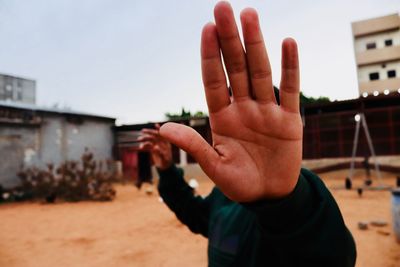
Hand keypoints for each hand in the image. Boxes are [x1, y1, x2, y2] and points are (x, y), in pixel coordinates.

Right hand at [138, 124, 172, 169]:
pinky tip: (141, 147)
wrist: (165, 167)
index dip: (160, 130)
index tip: (156, 125)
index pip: (163, 135)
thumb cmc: (166, 162)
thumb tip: (155, 147)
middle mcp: (161, 142)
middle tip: (142, 131)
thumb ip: (160, 153)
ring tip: (138, 139)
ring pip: (150, 140)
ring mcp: (157, 145)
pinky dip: (144, 145)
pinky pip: (148, 145)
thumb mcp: (164, 159)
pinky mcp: (153, 148)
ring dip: (144, 139)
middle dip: (149, 132)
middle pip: (155, 135)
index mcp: (166, 143)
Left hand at [160, 2, 302, 201]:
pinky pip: (290, 90)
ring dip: (256, 44)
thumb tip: (163, 128)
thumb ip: (194, 146)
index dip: (210, 56)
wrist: (268, 196)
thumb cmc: (239, 183)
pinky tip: (288, 43)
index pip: (213, 80)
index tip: (206, 28)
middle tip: (223, 8)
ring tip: (249, 15)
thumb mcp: (214, 167)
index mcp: (222, 118)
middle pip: (235, 68)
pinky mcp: (289, 120)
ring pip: (260, 71)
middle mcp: (243, 108)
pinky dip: (290, 67)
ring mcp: (266, 111)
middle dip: (229, 39)